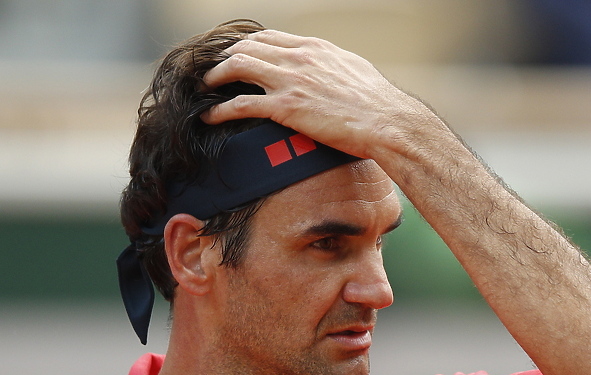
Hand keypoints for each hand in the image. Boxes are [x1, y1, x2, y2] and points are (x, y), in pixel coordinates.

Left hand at [201, 29, 428, 158]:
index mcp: (314, 48)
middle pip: (246, 47)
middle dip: (223, 59)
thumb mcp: (353, 71)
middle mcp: (298, 58)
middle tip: (211, 75)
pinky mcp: (286, 108)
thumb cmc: (378, 103)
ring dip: (214, 78)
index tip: (234, 58)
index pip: (268, 37)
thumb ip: (331, 66)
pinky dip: (219, 110)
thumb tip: (325, 71)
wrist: (388, 122)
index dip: (245, 46)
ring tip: (203, 90)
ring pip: (237, 67)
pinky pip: (240, 104)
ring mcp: (290, 81)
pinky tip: (209, 117)